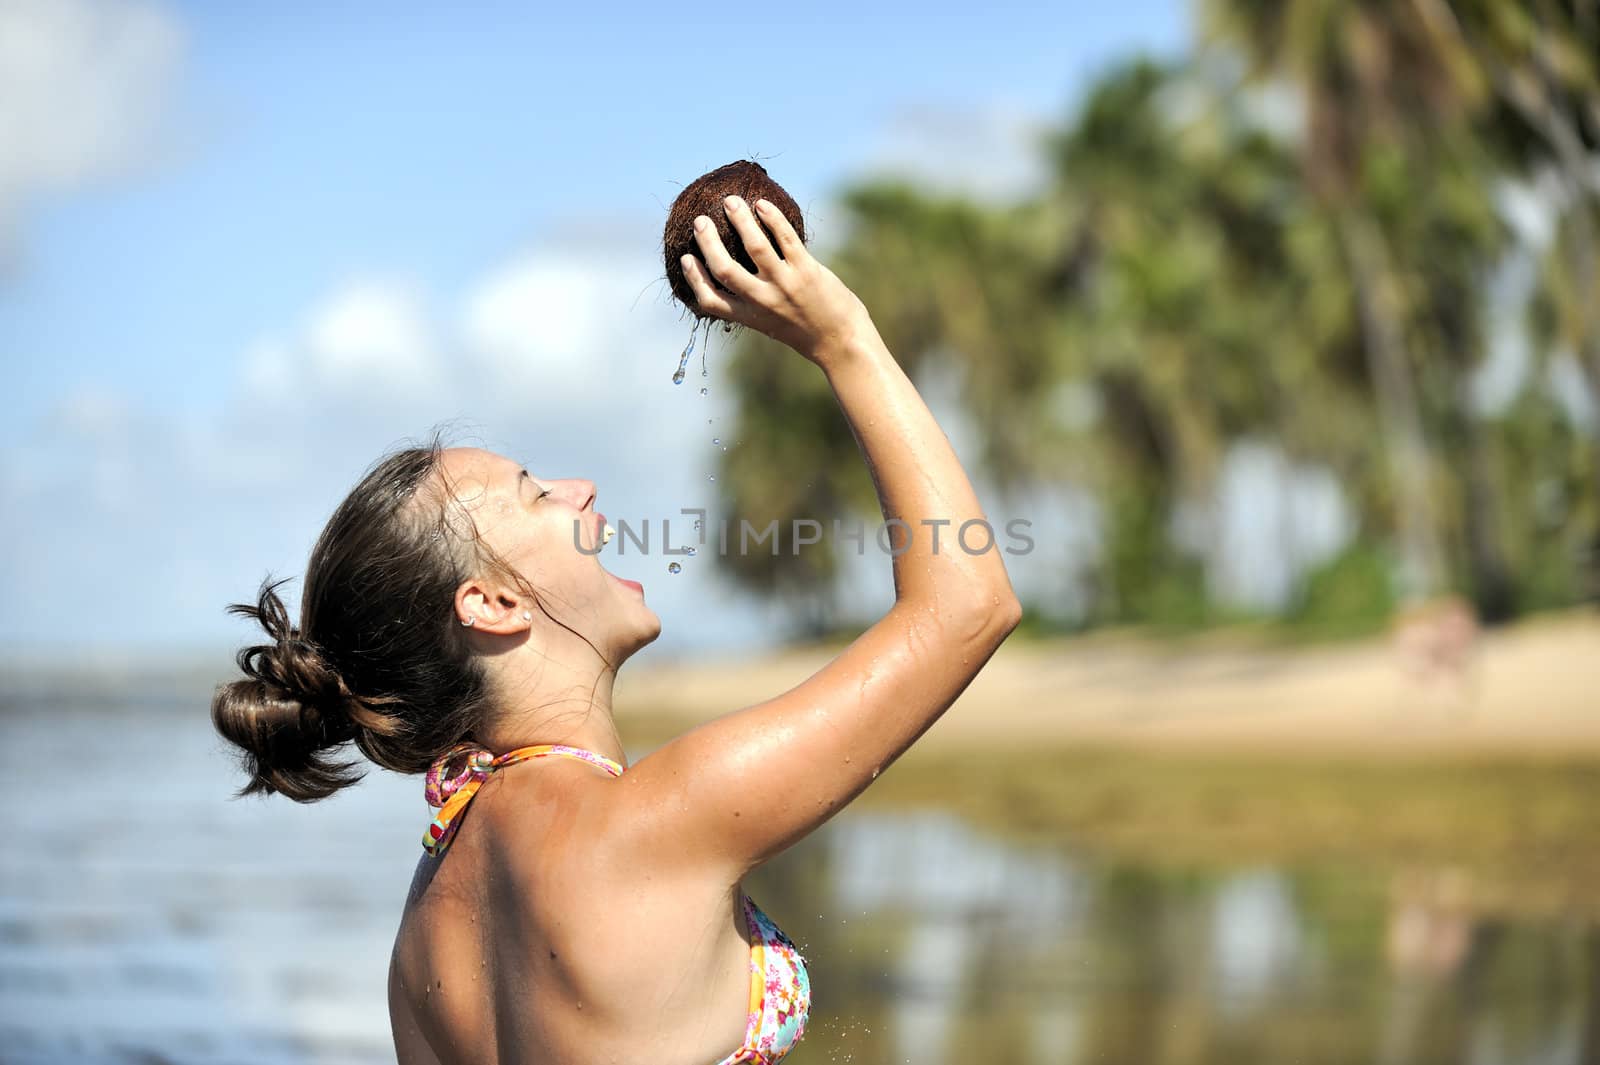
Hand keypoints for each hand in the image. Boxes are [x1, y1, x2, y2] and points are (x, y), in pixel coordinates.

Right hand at [680, 195, 872, 365]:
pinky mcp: (806, 271)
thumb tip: (743, 273)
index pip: (710, 300)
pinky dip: (772, 217)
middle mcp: (762, 301)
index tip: (686, 258)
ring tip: (730, 201)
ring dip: (739, 220)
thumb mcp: (773, 325)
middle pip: (724, 269)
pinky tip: (763, 204)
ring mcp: (784, 285)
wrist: (841, 343)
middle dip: (708, 243)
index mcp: (749, 316)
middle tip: (701, 222)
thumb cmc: (807, 330)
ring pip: (754, 246)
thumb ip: (755, 304)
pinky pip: (785, 237)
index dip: (693, 278)